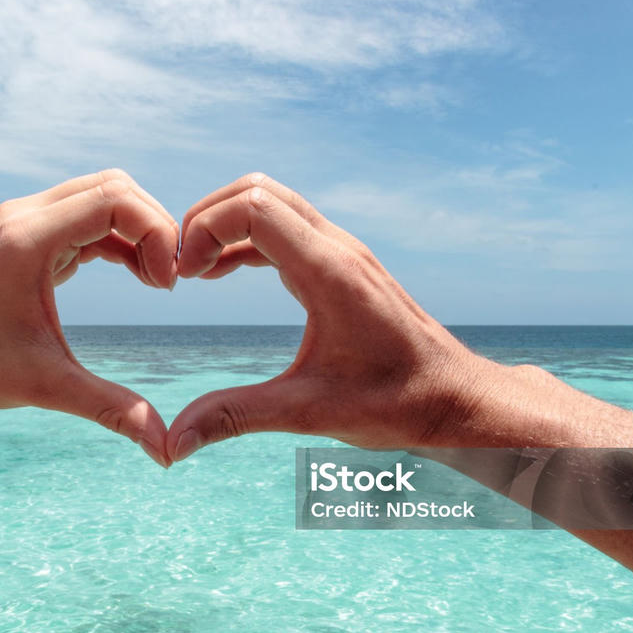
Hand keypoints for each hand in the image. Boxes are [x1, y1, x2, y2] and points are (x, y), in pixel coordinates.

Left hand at [0, 169, 178, 465]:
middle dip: (154, 227)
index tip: (166, 284)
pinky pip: (87, 216)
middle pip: (115, 186)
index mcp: (28, 238)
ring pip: (103, 196)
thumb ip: (111, 409)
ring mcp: (24, 219)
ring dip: (138, 230)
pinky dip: (119, 238)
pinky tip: (136, 275)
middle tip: (167, 281)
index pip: (115, 199)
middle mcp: (25, 215)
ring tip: (156, 281)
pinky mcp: (27, 232)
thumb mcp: (46, 386)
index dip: (155, 232)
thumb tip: (166, 450)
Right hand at [165, 173, 506, 461]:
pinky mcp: (341, 265)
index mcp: (329, 272)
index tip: (185, 278)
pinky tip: (221, 273)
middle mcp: (336, 248)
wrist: (457, 399)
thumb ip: (237, 417)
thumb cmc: (398, 404)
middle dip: (206, 218)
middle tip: (180, 269)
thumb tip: (174, 443)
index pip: (252, 206)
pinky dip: (245, 239)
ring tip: (194, 272)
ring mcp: (341, 252)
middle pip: (255, 190)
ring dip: (225, 224)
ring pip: (270, 202)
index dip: (204, 229)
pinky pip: (284, 228)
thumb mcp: (310, 413)